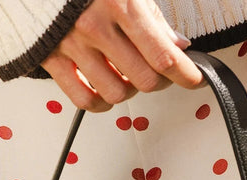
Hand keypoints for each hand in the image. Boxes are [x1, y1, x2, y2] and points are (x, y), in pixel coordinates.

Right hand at [41, 0, 203, 110]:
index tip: (195, 79)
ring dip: (128, 90)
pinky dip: (101, 103)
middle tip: (161, 73)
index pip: (163, 55)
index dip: (186, 74)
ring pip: (116, 94)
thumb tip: (178, 47)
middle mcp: (94, 26)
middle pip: (144, 80)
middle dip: (159, 81)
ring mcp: (71, 45)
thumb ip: (152, 18)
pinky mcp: (51, 60)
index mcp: (118, 2)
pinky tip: (105, 89)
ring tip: (127, 74)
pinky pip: (84, 100)